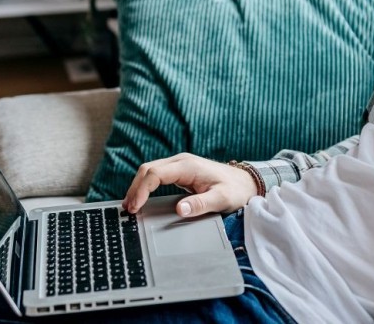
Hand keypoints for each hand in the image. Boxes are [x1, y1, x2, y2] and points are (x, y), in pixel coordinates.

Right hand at [123, 153, 257, 216]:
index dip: (141, 190)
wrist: (246, 182)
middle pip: (147, 170)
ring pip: (149, 172)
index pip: (155, 174)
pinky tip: (141, 199)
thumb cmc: (235, 190)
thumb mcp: (222, 199)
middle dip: (135, 189)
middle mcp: (180, 162)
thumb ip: (201, 204)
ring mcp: (179, 166)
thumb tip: (180, 210)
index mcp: (187, 166)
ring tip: (130, 206)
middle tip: (128, 210)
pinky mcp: (179, 172)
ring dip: (138, 187)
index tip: (135, 207)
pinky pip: (156, 176)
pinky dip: (145, 187)